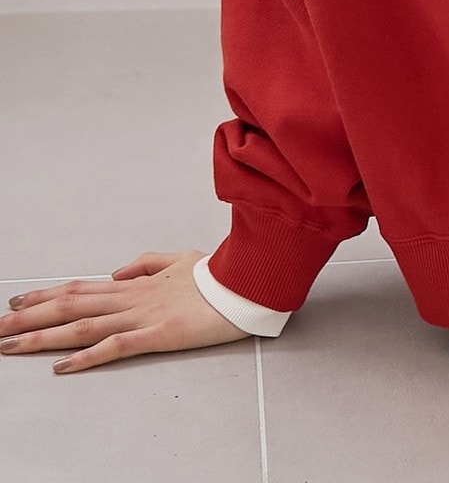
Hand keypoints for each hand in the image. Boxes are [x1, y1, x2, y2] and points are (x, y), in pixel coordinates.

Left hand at [0, 250, 250, 373]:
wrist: (249, 278)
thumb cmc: (221, 272)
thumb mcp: (181, 258)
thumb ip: (148, 263)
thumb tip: (117, 272)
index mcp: (138, 283)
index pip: (81, 288)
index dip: (45, 296)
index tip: (15, 303)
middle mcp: (134, 298)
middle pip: (71, 307)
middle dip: (28, 319)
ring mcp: (145, 315)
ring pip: (84, 326)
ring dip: (43, 337)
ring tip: (9, 346)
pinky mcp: (161, 333)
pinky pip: (116, 346)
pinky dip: (86, 356)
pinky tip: (62, 366)